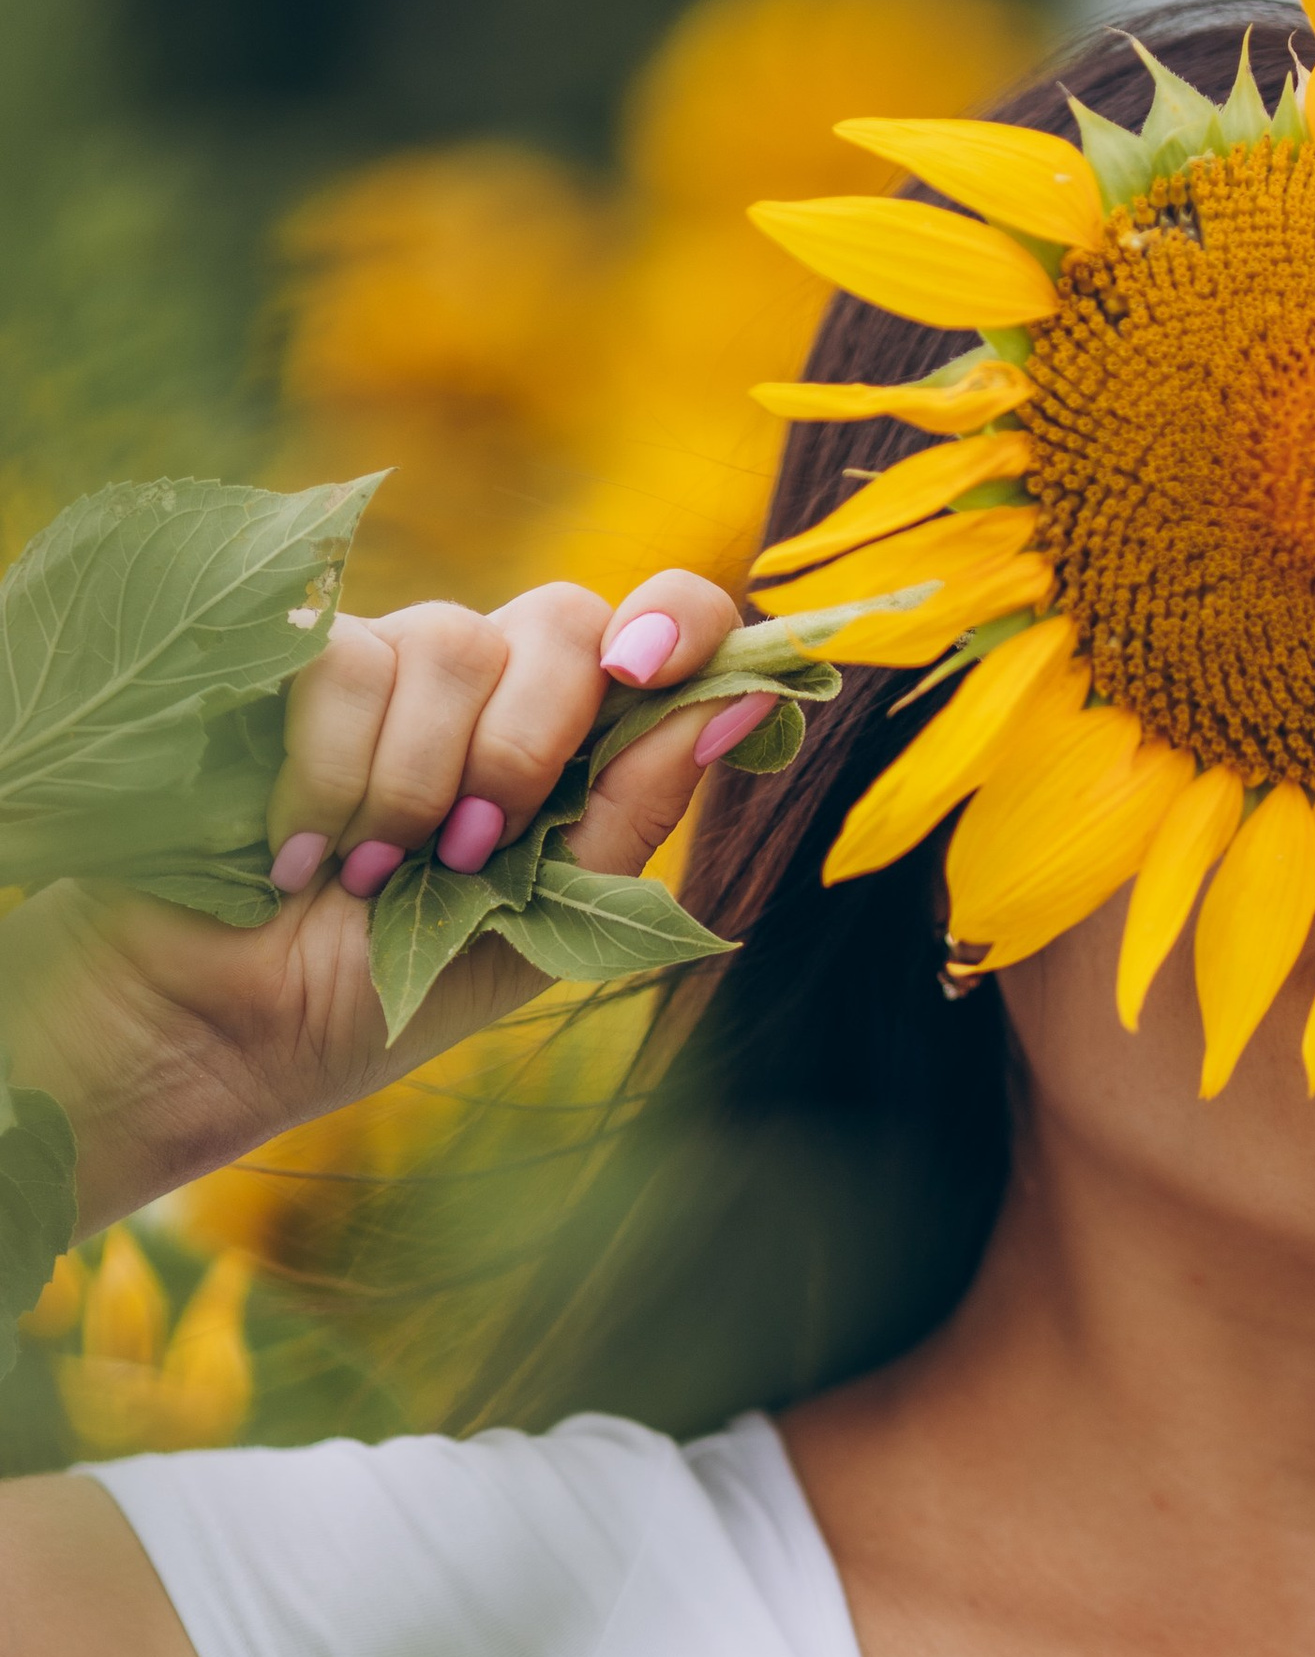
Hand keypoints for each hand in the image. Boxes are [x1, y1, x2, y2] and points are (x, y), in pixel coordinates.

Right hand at [0, 569, 754, 1234]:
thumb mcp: (536, 924)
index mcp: (561, 749)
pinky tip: (291, 851)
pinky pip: (342, 662)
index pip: (656, 625)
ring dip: (415, 785)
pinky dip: (328, 773)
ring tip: (367, 876)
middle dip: (528, 743)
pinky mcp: (273, 664)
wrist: (220, 1038)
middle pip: (562, 618)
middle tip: (469, 852)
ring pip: (448, 640)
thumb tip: (752, 702)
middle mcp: (481, 690)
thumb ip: (631, 811)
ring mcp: (379, 669)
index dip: (677, 619)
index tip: (648, 667)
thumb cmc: (379, 996)